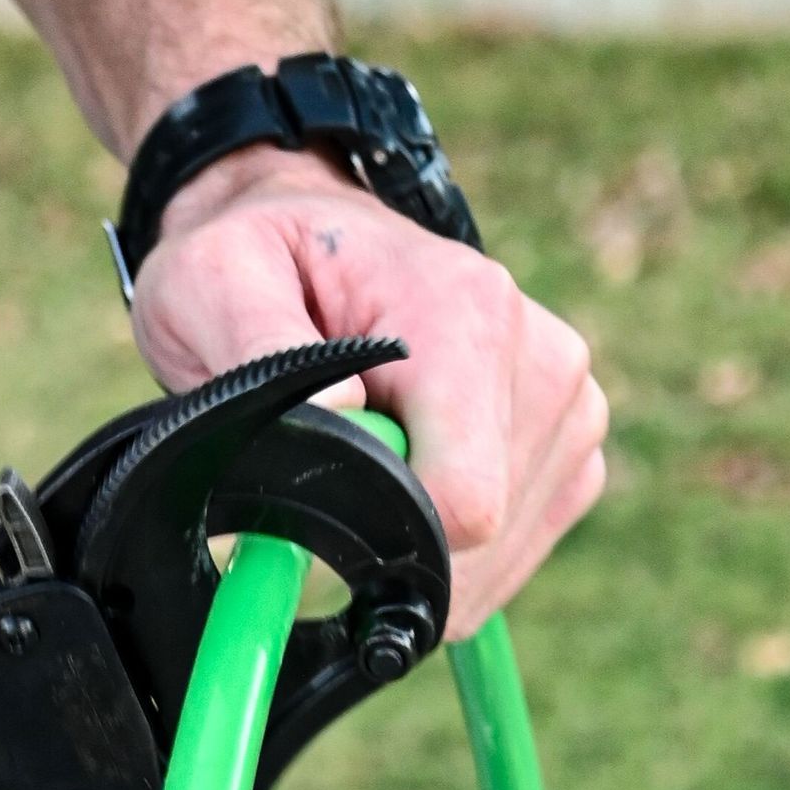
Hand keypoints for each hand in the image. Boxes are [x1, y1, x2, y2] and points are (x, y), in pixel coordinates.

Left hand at [131, 146, 608, 637]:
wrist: (310, 232)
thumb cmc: (257, 261)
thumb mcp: (216, 280)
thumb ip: (264, 349)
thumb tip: (340, 413)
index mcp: (467, 316)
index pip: (465, 498)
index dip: (379, 540)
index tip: (310, 526)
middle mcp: (542, 360)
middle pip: (481, 538)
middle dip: (389, 544)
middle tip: (317, 486)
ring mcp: (570, 404)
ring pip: (498, 557)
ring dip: (413, 549)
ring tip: (359, 467)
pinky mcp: (572, 445)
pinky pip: (517, 551)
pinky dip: (450, 553)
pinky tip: (400, 491)